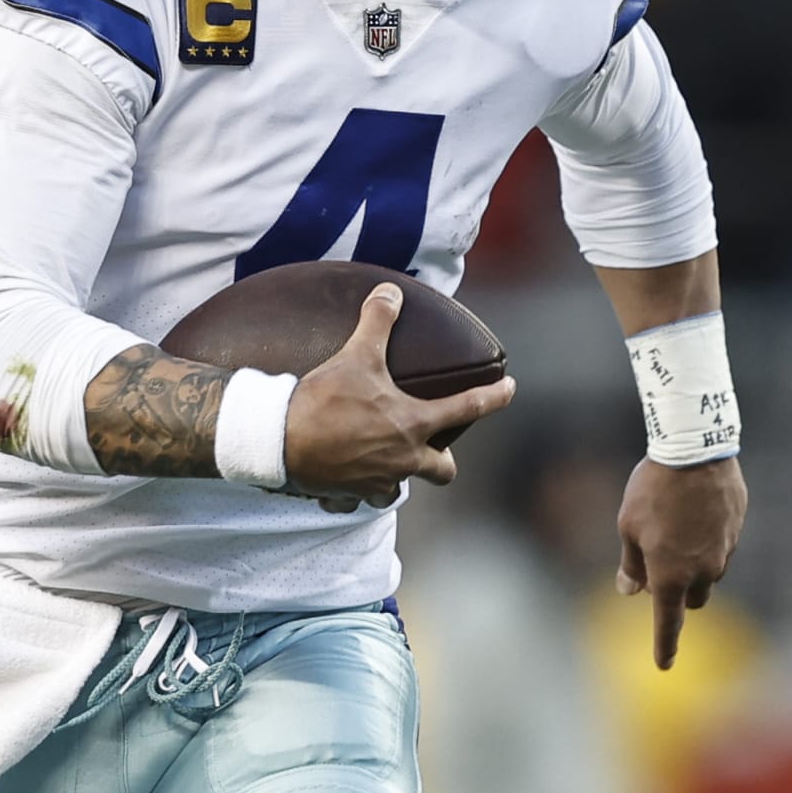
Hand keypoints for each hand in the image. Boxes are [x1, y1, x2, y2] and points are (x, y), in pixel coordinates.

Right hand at [283, 283, 514, 507]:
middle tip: (438, 449)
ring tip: (387, 461)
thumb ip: (378, 321)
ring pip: (399, 488)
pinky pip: (357, 500)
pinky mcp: (347, 496)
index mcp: (413, 425)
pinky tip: (344, 477)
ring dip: (398, 476)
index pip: (468, 409)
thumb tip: (390, 292)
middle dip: (444, 461)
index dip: (494, 398)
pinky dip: (353, 490)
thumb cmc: (325, 400)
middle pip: (442, 471)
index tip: (510, 390)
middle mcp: (403, 459)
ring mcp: (375, 482)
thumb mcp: (357, 355)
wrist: (281, 441)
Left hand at [616, 454, 747, 669]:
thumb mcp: (629, 527)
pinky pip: (720, 546)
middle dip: (677, 595)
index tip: (664, 665)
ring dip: (692, 567)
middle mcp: (702, 571)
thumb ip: (631, 564)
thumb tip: (629, 591)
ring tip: (671, 530)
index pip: (668, 624)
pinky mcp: (737, 528)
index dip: (665, 646)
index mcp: (670, 576)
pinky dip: (705, 542)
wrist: (695, 449)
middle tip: (655, 567)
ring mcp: (724, 550)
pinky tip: (691, 513)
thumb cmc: (652, 490)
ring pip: (709, 574)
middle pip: (692, 600)